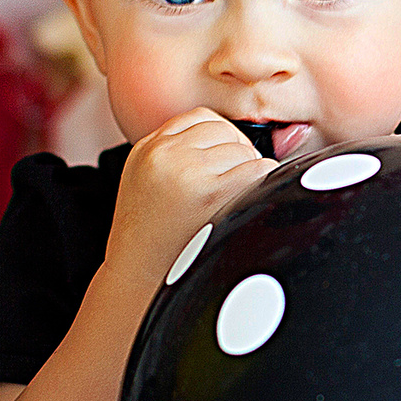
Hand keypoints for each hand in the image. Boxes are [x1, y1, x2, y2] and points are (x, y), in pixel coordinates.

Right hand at [111, 109, 272, 284]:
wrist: (136, 283)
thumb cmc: (149, 241)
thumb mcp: (145, 184)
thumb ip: (176, 156)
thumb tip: (232, 142)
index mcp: (147, 149)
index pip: (199, 118)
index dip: (219, 139)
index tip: (222, 163)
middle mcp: (164, 154)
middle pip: (225, 131)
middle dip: (236, 153)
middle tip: (233, 185)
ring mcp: (188, 171)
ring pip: (243, 149)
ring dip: (249, 171)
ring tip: (234, 201)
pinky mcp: (211, 193)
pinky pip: (258, 169)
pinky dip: (264, 183)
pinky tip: (250, 203)